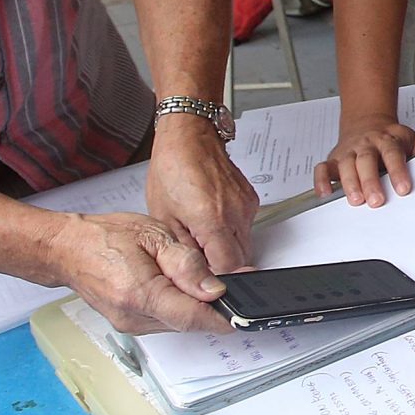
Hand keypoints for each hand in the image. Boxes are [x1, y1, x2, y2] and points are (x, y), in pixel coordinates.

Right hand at [53, 212, 230, 333]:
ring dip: (192, 304)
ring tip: (188, 276)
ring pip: (178, 322)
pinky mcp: (130, 324)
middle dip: (211, 305)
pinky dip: (176, 305)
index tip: (244, 311)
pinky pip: (164, 320)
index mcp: (140, 295)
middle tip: (227, 283)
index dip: (223, 316)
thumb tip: (215, 289)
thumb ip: (187, 264)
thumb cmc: (104, 237)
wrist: (66, 249)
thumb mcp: (154, 236)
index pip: (193, 318)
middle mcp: (134, 318)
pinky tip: (173, 284)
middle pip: (188, 322)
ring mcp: (130, 325)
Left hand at [144, 118, 256, 272]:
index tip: (204, 277)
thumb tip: (194, 271)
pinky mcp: (251, 199)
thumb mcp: (164, 216)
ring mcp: (246, 206)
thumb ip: (183, 249)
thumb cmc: (172, 168)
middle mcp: (235, 214)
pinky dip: (232, 230)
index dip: (215, 277)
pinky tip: (212, 218)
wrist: (189, 137)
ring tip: (203, 232)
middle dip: (222, 264)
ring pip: (246, 243)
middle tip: (200, 256)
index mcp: (212, 220)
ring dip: (227, 247)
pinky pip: (246, 226)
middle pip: (241, 259)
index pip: (228, 267)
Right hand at [316, 111, 414, 203]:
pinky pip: (322, 168)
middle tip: (377, 201)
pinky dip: (321, 181)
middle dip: (371, 181)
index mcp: (387, 140)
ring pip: (345, 165)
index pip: (393, 154)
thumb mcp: (411, 140)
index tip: (404, 189)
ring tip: (356, 200)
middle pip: (366, 160)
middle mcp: (366, 145)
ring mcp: (348, 152)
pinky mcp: (333, 159)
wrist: (367, 122)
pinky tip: (325, 194)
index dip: (398, 171)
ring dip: (349, 183)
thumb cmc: (390, 138)